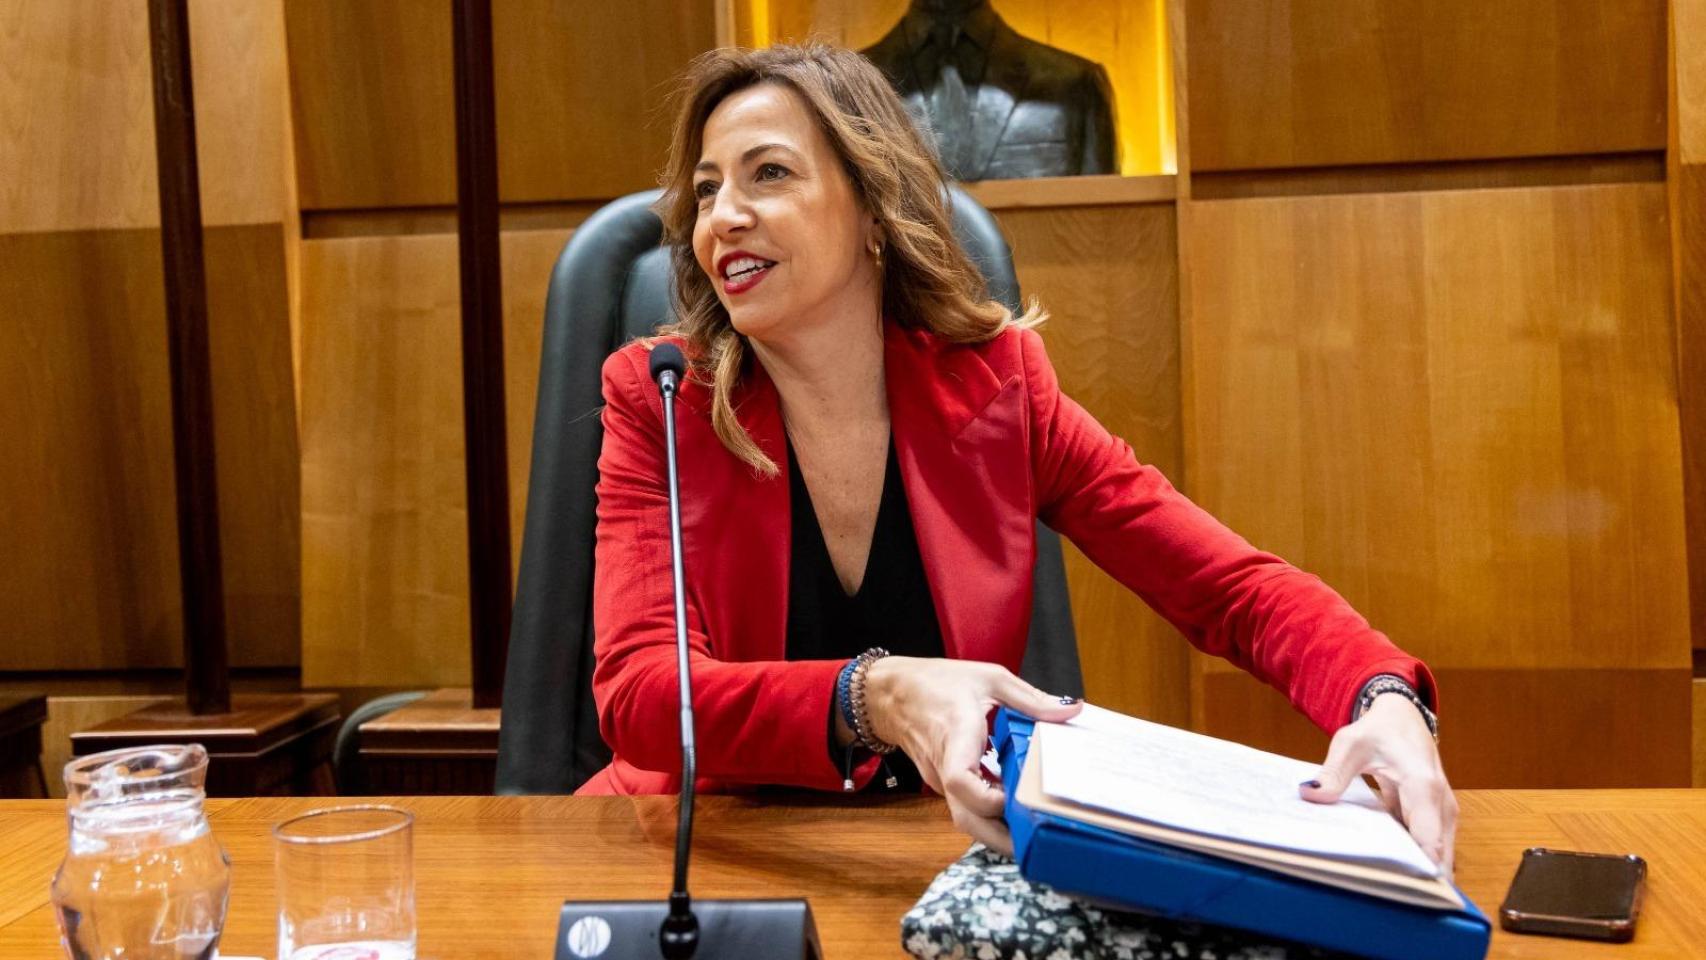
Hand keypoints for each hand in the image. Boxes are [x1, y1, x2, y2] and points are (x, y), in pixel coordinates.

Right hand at [860, 657, 1081, 854]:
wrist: (889, 694)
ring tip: (1033, 831)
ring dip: (997, 830)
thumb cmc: (936, 683)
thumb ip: (1031, 698)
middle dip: (1001, 837)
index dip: (988, 799)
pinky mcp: (943, 783)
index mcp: (955, 734)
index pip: (960, 779)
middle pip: (966, 817)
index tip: (1015, 799)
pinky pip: (965, 807)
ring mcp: (940, 778)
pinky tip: (1014, 811)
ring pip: (966, 817)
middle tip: (1039, 842)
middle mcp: (944, 765)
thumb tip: (1072, 710)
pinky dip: (989, 815)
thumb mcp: (989, 678)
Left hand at [1300, 693, 1456, 877]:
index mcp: (1423, 787)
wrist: (1402, 716)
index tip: (1402, 895)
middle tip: (1384, 904)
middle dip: (1416, 881)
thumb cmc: (1379, 729)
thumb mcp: (1350, 744)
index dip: (1419, 871)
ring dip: (1414, 874)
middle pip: (1437, 857)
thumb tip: (1310, 793)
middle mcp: (1441, 805)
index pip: (1428, 840)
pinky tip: (1384, 876)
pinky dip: (1411, 862)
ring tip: (1382, 895)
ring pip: (1435, 857)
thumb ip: (1333, 772)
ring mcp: (1442, 814)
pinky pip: (1427, 848)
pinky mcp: (1435, 819)